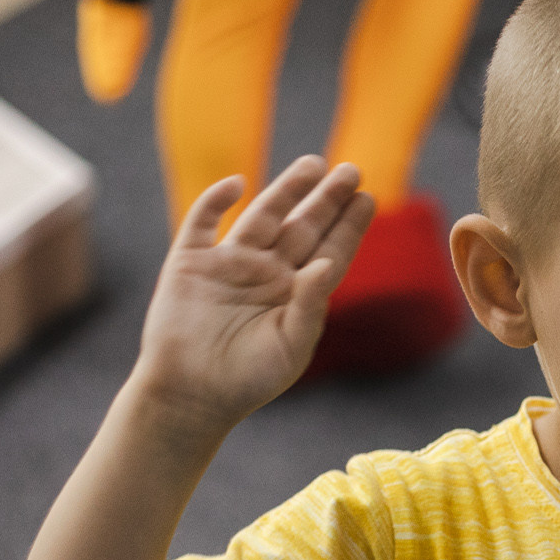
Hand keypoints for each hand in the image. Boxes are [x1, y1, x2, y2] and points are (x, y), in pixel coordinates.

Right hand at [130, 156, 372, 433]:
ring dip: (286, 189)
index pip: (329, 251)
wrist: (191, 394)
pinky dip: (216, 200)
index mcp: (295, 294)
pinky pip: (203, 222)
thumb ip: (310, 305)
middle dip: (326, 199)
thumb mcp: (291, 346)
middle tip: (351, 170)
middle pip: (302, 226)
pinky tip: (237, 184)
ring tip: (313, 165)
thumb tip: (325, 265)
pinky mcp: (191, 262)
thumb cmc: (248, 379)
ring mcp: (230, 264)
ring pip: (262, 215)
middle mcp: (267, 273)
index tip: (368, 199)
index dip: (348, 226)